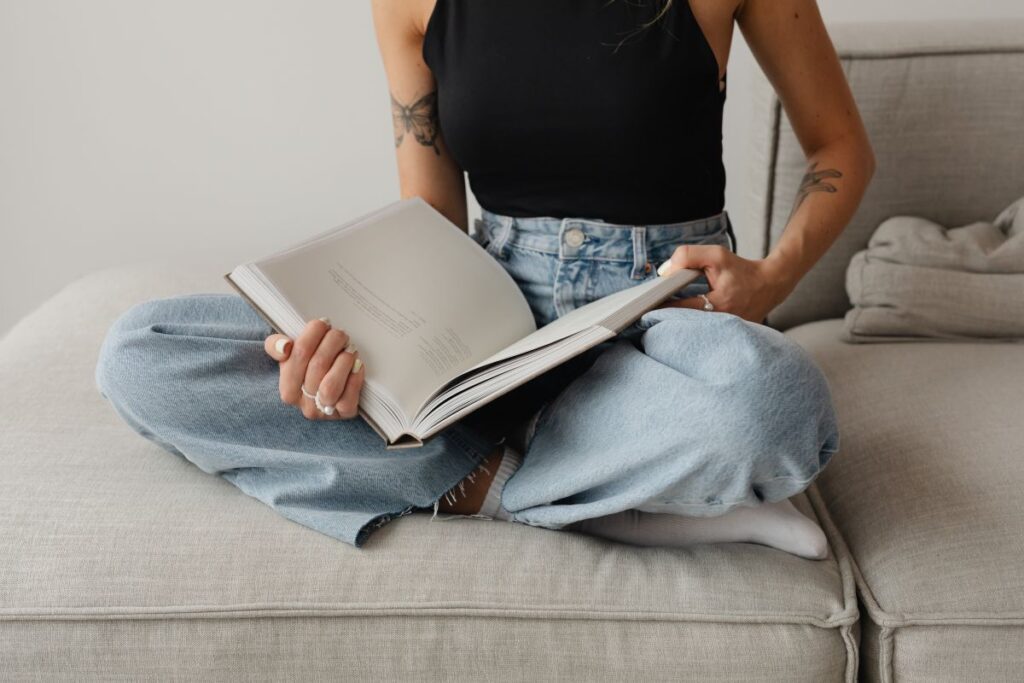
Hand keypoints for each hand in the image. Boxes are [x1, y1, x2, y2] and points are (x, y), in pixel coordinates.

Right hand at [263, 317, 364, 420]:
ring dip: (343, 361)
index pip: (297, 354)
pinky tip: (357, 365)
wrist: (333, 391)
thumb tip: (285, 345)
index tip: (323, 323)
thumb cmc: (309, 368)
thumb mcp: (290, 356)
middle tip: (340, 334)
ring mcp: (324, 411)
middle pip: (317, 366)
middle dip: (332, 343)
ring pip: (330, 386)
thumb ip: (276, 345)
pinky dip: (355, 378)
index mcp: (287, 387)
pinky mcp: (344, 413)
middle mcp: (303, 403)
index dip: (313, 334)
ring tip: (349, 348)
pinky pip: (348, 398)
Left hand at [656, 244, 795, 323]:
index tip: (645, 302)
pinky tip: (678, 318)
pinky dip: (687, 326)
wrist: (770, 285)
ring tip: (660, 313)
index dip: (660, 305)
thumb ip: (688, 256)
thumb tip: (665, 272)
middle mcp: (721, 325)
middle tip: (646, 309)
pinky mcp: (723, 338)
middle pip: (680, 325)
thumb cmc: (742, 270)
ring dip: (673, 322)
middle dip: (663, 316)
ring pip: (688, 332)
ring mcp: (723, 335)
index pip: (678, 309)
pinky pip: (698, 334)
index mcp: (719, 306)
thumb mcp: (716, 255)